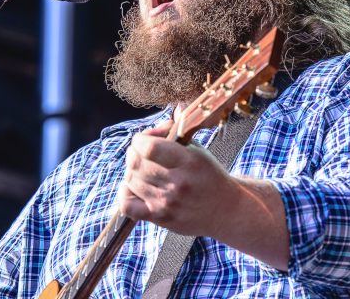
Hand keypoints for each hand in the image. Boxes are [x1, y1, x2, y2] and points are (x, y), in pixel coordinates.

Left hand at [118, 120, 235, 236]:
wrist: (224, 210)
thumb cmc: (209, 175)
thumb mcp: (197, 149)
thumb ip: (172, 134)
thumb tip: (149, 131)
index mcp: (188, 162)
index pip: (150, 148)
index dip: (140, 139)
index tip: (143, 139)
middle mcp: (176, 183)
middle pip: (136, 163)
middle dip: (133, 152)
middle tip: (140, 151)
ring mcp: (166, 203)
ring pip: (131, 180)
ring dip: (131, 170)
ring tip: (142, 168)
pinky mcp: (159, 218)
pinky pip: (127, 205)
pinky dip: (125, 193)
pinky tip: (134, 186)